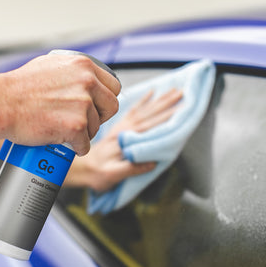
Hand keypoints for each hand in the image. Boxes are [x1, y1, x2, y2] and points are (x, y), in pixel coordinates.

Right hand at [0, 53, 120, 155]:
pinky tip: (63, 143)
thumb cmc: (18, 88)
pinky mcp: (75, 126)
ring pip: (96, 128)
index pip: (113, 86)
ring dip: (83, 133)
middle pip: (111, 107)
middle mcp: (87, 82)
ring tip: (62, 131)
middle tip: (81, 122)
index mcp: (83, 65)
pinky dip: (76, 148)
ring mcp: (82, 104)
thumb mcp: (50, 66)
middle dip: (98, 118)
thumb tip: (86, 80)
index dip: (104, 99)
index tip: (95, 107)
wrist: (0, 104)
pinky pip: (85, 145)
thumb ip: (72, 72)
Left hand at [65, 88, 182, 191]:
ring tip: (175, 91)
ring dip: (161, 100)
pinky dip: (143, 100)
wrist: (81, 168)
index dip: (168, 116)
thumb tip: (152, 162)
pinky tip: (152, 92)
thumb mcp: (113, 175)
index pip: (152, 125)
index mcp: (128, 139)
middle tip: (184, 93)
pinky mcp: (120, 127)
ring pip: (145, 109)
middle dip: (168, 103)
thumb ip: (131, 168)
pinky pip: (133, 110)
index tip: (182, 108)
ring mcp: (123, 127)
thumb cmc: (97, 174)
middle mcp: (126, 129)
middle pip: (151, 114)